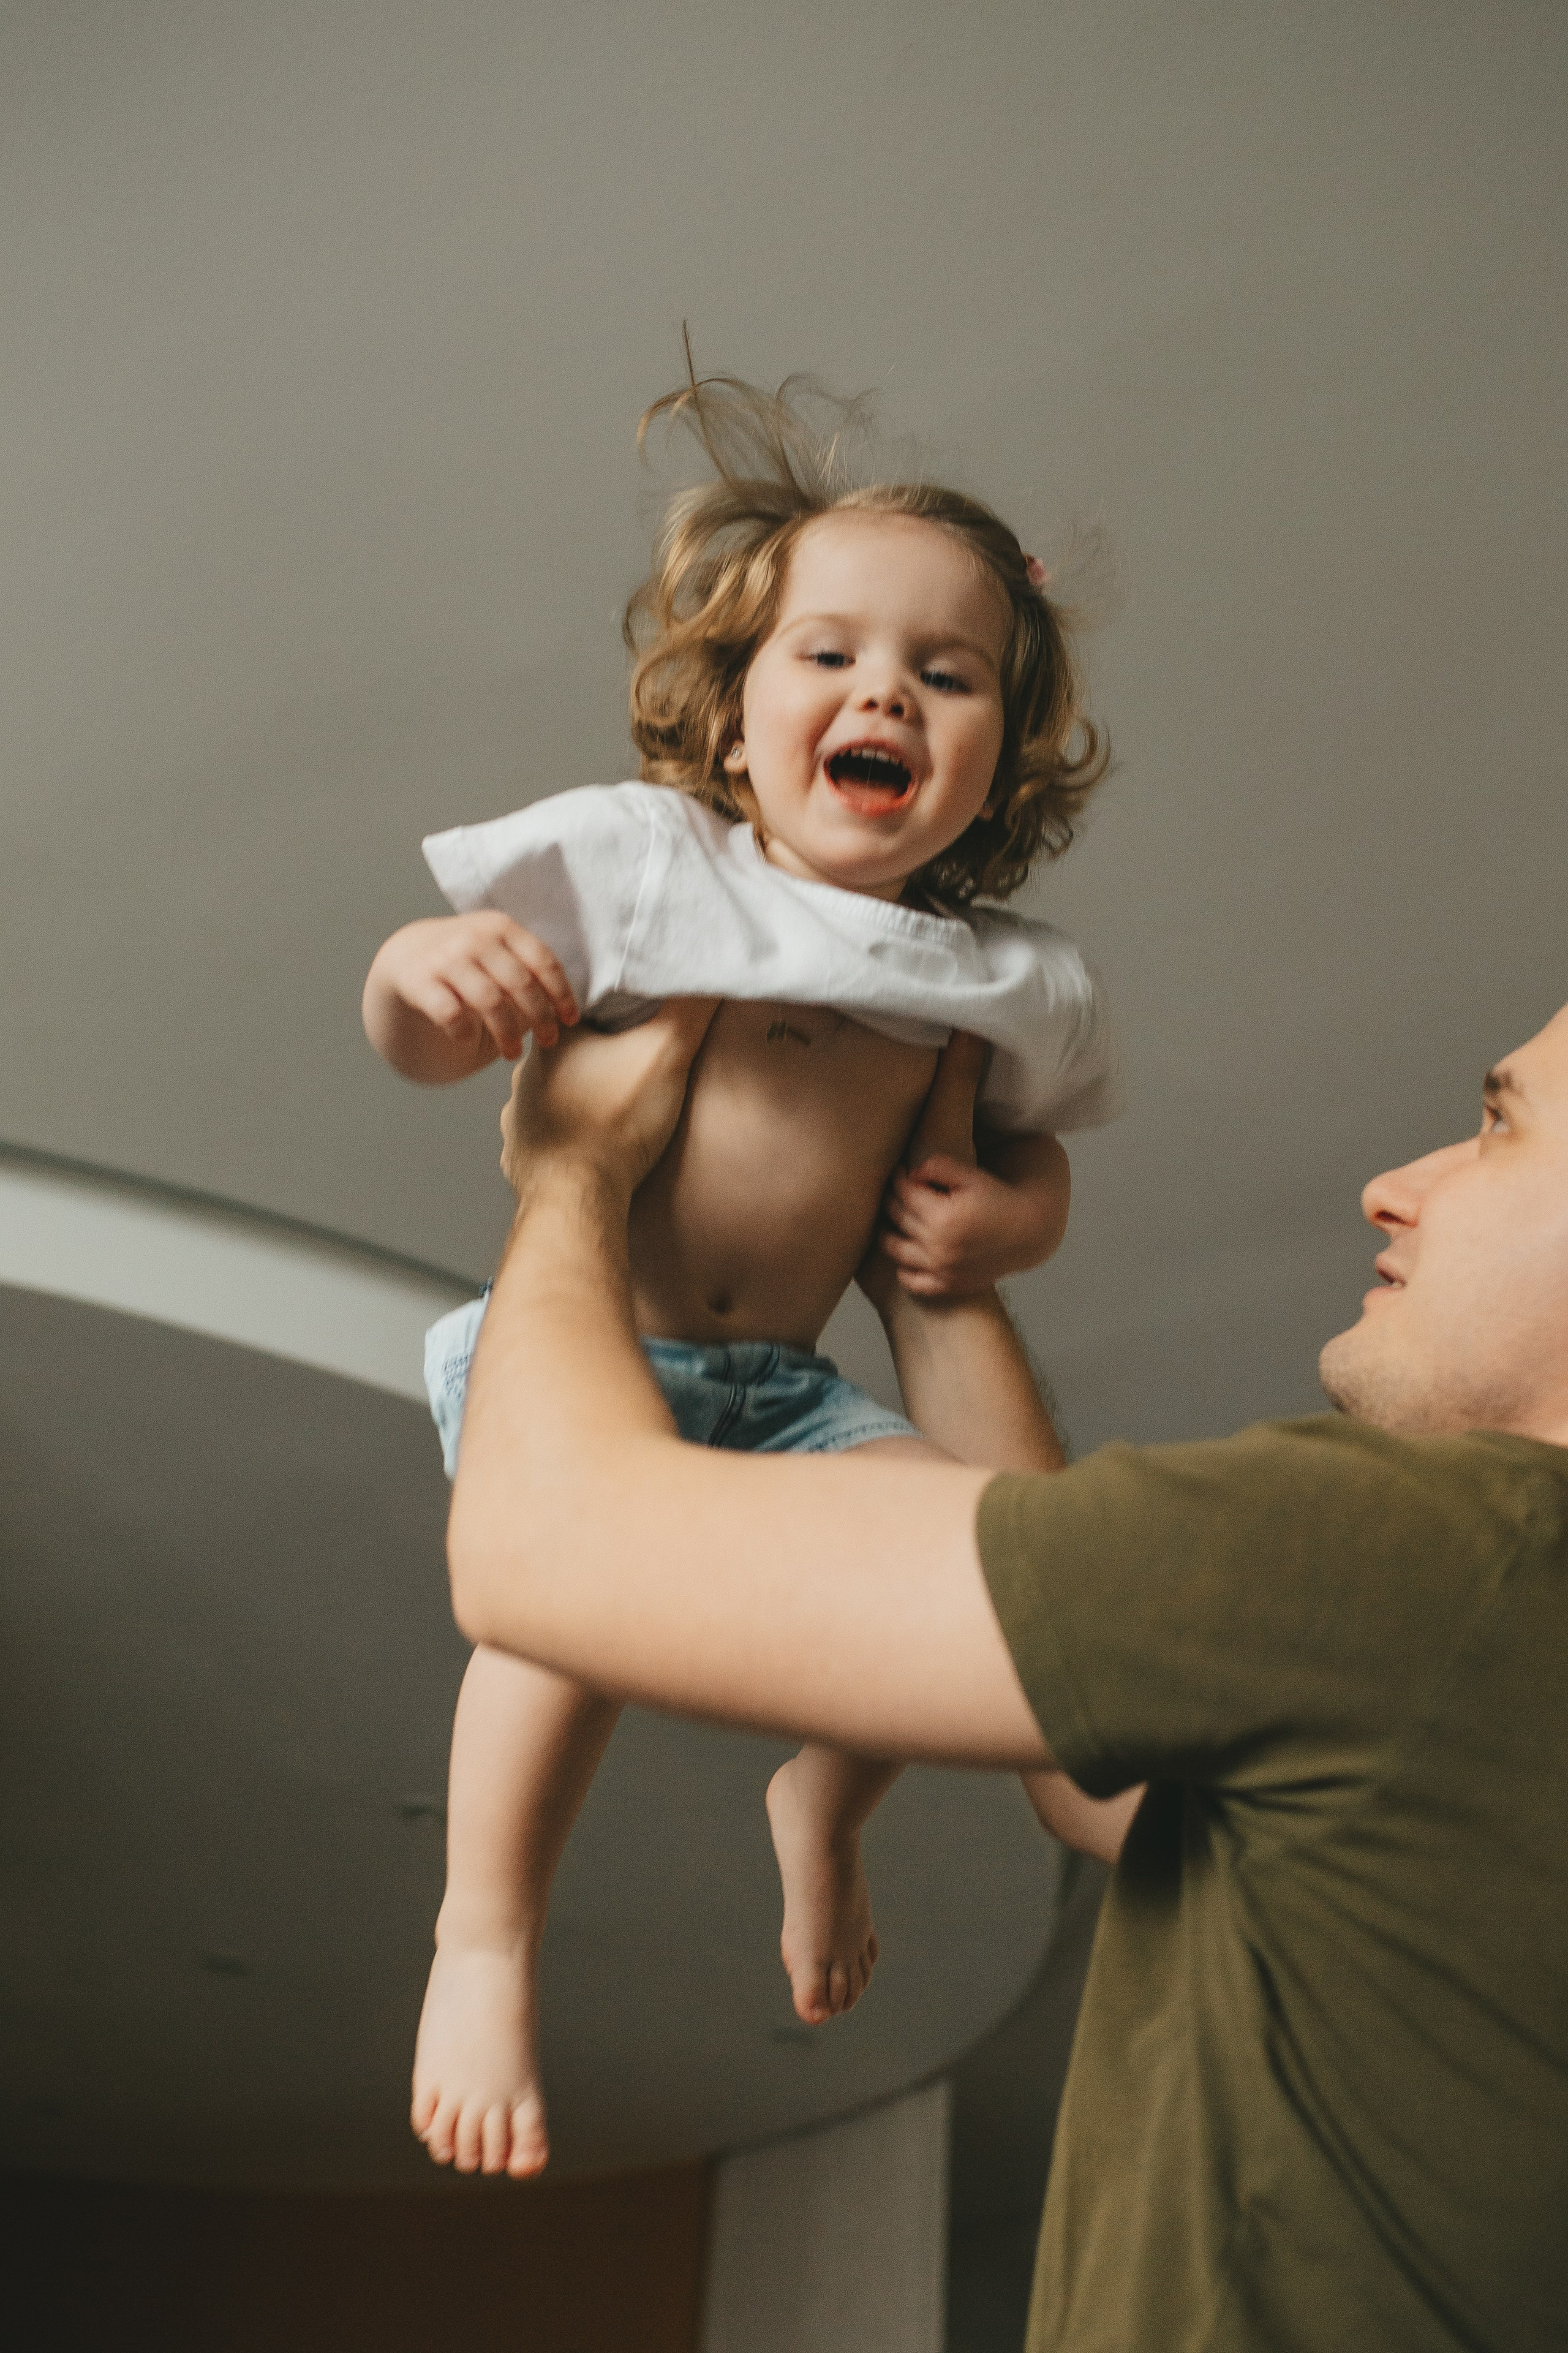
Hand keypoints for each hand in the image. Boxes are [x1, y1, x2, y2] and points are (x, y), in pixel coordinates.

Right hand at [365, 914, 578, 1079]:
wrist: (407, 956)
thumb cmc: (469, 963)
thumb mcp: (498, 953)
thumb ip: (527, 969)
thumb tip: (567, 1010)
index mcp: (501, 927)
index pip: (543, 961)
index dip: (561, 994)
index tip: (569, 1020)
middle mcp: (474, 938)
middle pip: (520, 983)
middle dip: (540, 1018)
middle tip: (548, 1041)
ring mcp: (445, 957)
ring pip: (490, 1001)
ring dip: (507, 1033)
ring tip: (512, 1053)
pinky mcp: (419, 981)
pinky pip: (450, 1013)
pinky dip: (464, 1032)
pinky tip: (469, 1039)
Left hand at [500, 999, 719, 1200]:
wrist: (577, 1195)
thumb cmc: (616, 1123)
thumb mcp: (665, 1054)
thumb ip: (688, 1010)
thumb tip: (706, 974)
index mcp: (553, 1043)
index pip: (575, 1009)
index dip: (607, 1012)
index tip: (633, 1020)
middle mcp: (524, 1076)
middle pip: (566, 1056)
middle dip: (596, 1060)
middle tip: (629, 1068)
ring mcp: (517, 1119)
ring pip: (551, 1098)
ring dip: (578, 1101)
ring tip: (610, 1110)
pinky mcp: (521, 1157)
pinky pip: (544, 1139)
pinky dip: (565, 1140)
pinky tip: (586, 1147)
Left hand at [879, 1142, 1067, 1296]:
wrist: (1028, 1233)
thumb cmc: (999, 1200)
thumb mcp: (972, 1177)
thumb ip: (939, 1166)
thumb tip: (909, 1171)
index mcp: (944, 1217)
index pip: (906, 1193)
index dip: (898, 1179)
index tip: (899, 1171)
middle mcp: (939, 1246)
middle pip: (899, 1218)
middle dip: (892, 1199)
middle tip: (895, 1190)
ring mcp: (942, 1269)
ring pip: (896, 1249)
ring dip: (887, 1232)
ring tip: (892, 1219)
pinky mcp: (948, 1285)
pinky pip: (913, 1282)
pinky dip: (904, 1270)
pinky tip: (906, 1255)